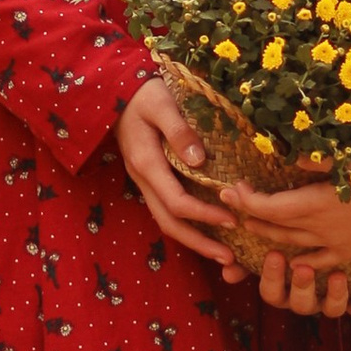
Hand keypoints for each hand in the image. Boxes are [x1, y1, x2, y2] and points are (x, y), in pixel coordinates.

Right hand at [114, 77, 243, 268]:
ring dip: (194, 239)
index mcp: (146, 163)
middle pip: (169, 222)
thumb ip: (179, 130)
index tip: (233, 220)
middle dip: (198, 244)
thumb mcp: (161, 103)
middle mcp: (143, 179)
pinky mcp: (152, 178)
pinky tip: (209, 228)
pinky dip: (188, 224)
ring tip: (223, 253)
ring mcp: (146, 181)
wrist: (117, 91)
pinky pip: (168, 208)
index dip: (204, 215)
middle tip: (230, 260)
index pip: (176, 202)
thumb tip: (200, 161)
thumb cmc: (143, 93)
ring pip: (166, 219)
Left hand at [222, 160, 350, 281]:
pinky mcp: (346, 253)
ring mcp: (332, 245)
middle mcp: (318, 229)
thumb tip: (282, 150)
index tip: (232, 188)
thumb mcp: (349, 158)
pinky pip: (315, 261)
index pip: (269, 207)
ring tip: (250, 224)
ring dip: (266, 234)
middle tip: (231, 201)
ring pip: (290, 243)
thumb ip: (313, 157)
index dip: (246, 200)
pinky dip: (298, 260)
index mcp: (315, 204)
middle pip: (274, 225)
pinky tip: (288, 257)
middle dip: (249, 214)